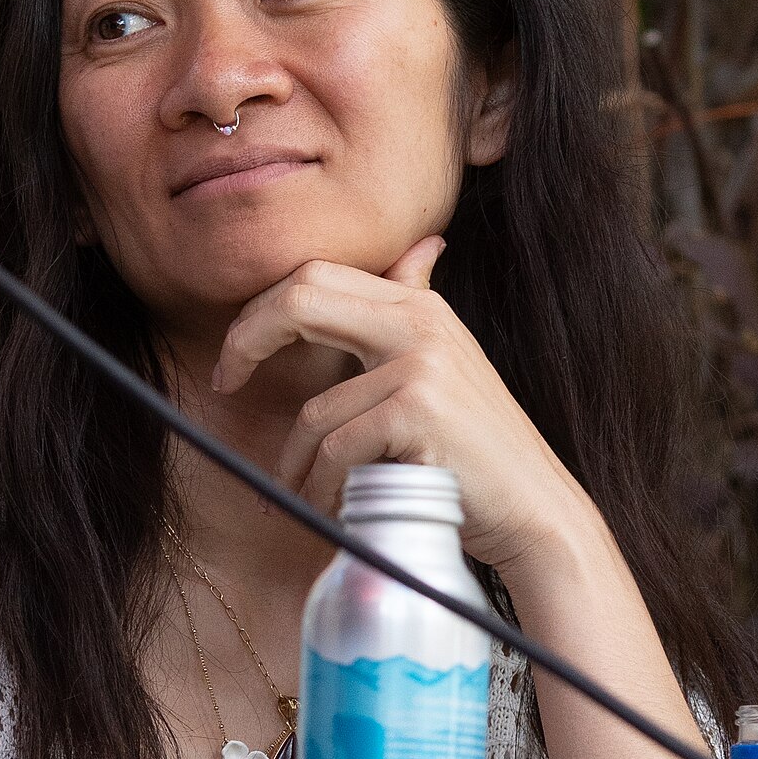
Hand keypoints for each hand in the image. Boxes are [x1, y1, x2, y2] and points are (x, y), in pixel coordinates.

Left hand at [213, 240, 594, 580]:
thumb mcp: (447, 367)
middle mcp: (421, 322)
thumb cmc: (476, 454)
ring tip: (308, 497)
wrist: (535, 510)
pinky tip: (340, 510)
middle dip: (245, 340)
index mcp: (420, 307)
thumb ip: (419, 309)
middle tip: (222, 382)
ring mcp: (421, 363)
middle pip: (300, 297)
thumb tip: (423, 248)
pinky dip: (325, 489)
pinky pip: (336, 450)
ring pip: (315, 411)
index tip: (235, 358)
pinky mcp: (418, 410)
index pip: (315, 276)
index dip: (260, 311)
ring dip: (298, 467)